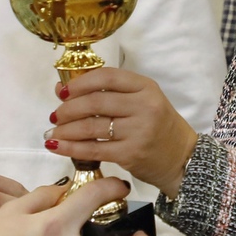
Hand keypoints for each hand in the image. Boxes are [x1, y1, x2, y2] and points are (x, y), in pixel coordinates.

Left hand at [46, 67, 197, 197]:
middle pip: (95, 101)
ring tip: (53, 133)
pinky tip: (57, 147)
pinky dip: (71, 148)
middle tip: (55, 116)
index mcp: (146, 87)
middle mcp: (144, 106)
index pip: (107, 76)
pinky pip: (94, 149)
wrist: (182, 159)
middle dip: (68, 109)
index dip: (80, 82)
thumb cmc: (158, 127)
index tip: (63, 92)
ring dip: (66, 130)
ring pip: (92, 126)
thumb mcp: (140, 102)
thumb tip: (61, 90)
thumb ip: (106, 93)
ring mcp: (138, 131)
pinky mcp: (131, 154)